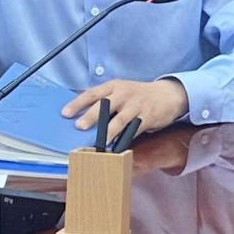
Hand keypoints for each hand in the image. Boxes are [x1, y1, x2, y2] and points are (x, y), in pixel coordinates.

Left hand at [62, 79, 188, 144]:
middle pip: (105, 105)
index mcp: (114, 86)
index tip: (65, 113)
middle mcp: (124, 93)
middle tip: (79, 126)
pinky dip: (125, 138)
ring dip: (108, 131)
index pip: (92, 93)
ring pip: (120, 119)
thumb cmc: (138, 95)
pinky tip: (117, 147)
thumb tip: (82, 116)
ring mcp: (136, 105)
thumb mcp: (121, 91)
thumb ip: (105, 101)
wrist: (167, 95)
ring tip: (99, 141)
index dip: (78, 103)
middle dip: (91, 116)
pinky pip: (134, 129)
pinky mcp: (147, 117)